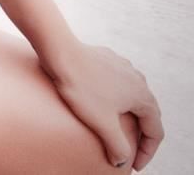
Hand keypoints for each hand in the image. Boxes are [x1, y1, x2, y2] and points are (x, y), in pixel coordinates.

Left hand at [40, 41, 163, 170]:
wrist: (60, 52)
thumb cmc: (82, 87)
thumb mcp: (102, 123)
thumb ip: (117, 146)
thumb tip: (121, 160)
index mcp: (143, 96)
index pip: (155, 131)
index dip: (147, 152)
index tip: (133, 165)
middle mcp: (138, 79)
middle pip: (146, 114)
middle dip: (140, 135)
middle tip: (129, 151)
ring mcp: (123, 67)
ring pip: (131, 97)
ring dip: (128, 115)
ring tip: (117, 128)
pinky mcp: (107, 59)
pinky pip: (116, 84)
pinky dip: (114, 99)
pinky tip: (101, 102)